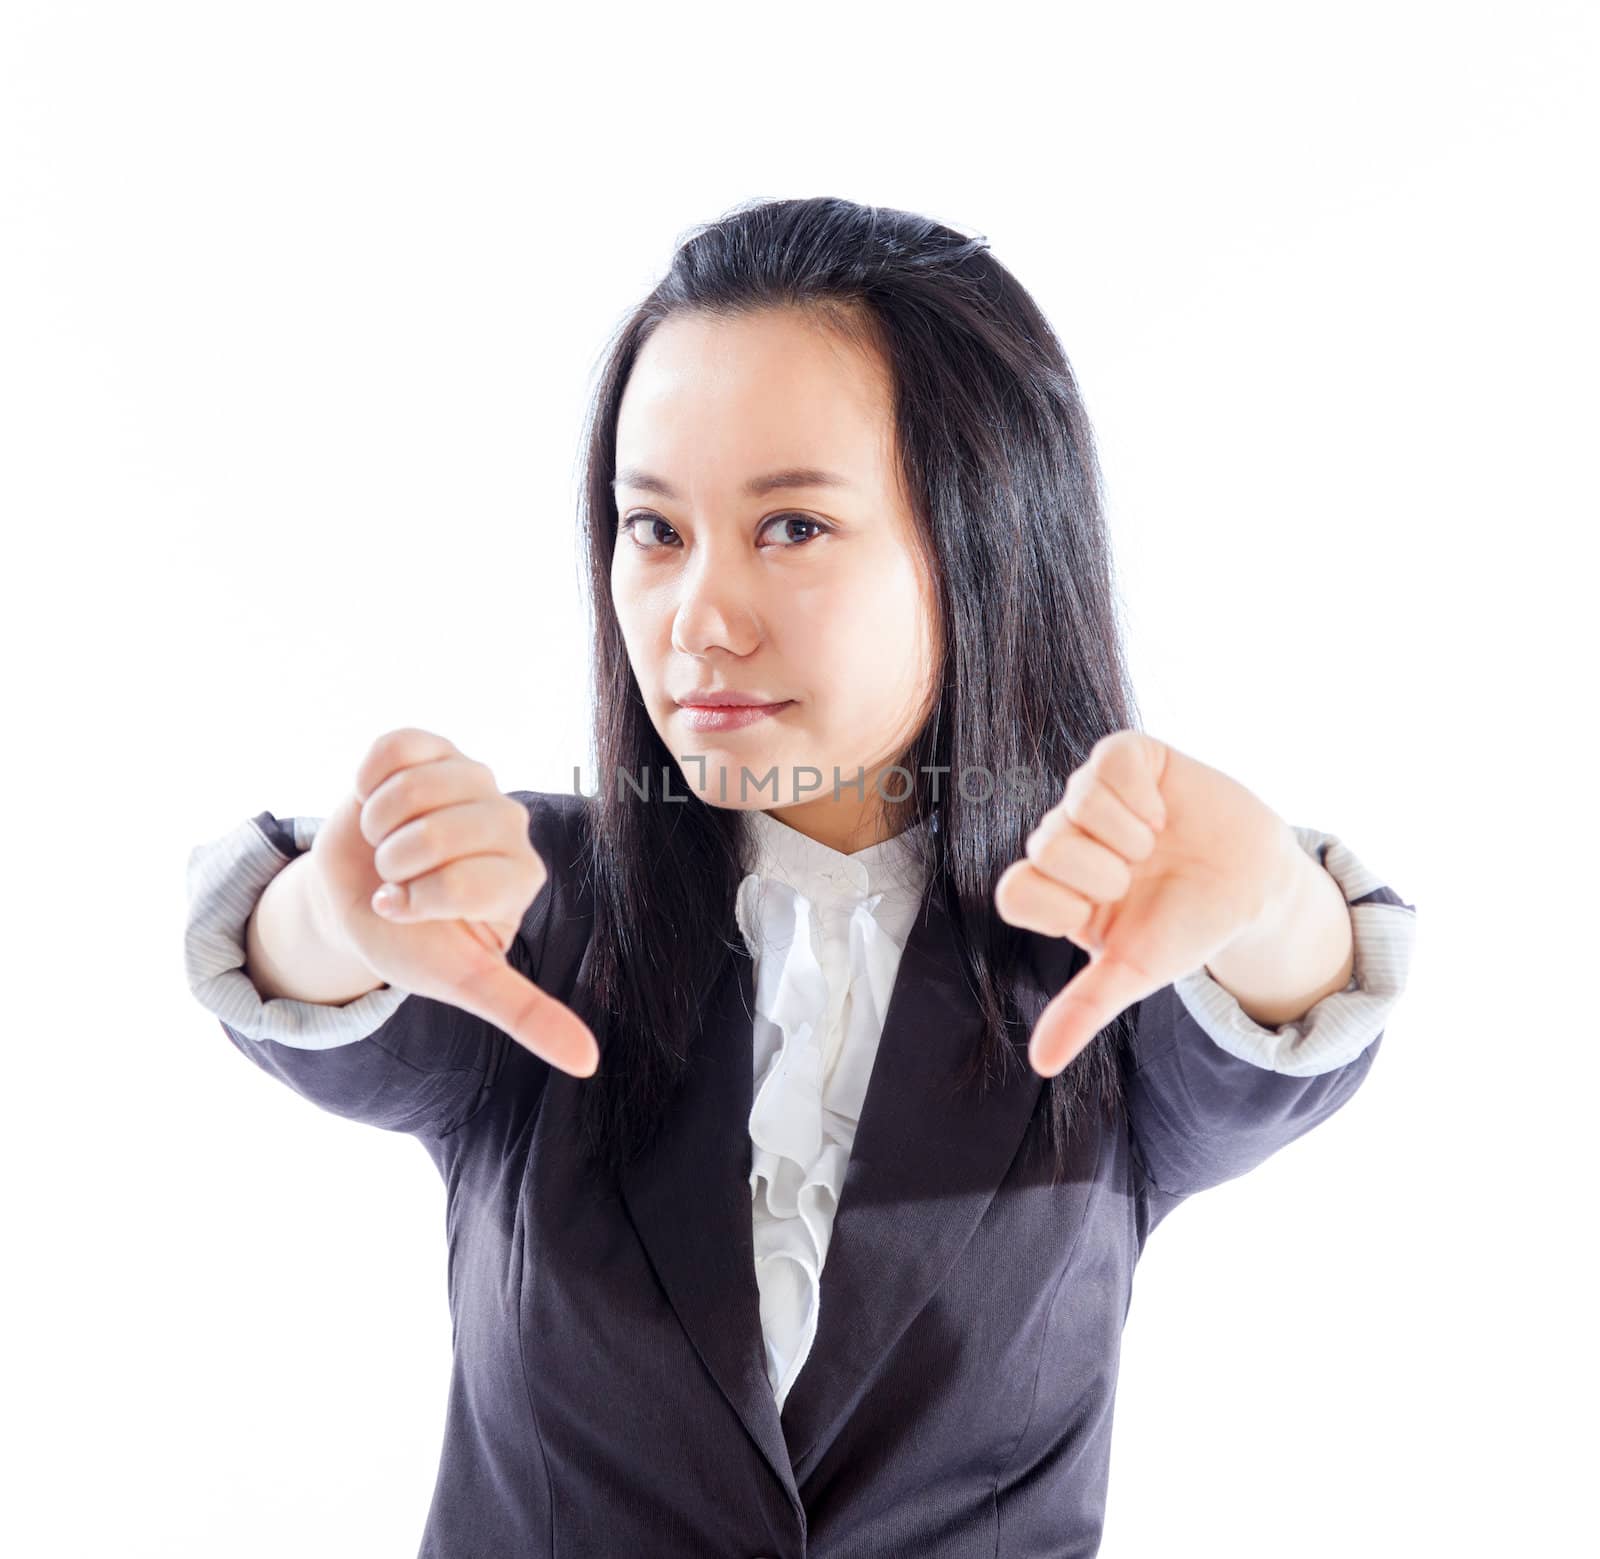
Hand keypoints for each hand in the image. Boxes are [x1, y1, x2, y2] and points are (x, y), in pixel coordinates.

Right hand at [307, 727, 600, 1078]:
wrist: (353, 896)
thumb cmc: (412, 941)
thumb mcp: (466, 983)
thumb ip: (526, 1013)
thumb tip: (588, 1063)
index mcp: (520, 876)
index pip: (465, 882)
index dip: (417, 901)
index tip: (404, 912)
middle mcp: (508, 822)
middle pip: (440, 830)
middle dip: (396, 862)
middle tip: (394, 875)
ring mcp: (471, 777)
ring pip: (415, 788)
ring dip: (377, 823)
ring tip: (385, 841)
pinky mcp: (431, 746)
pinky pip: (393, 749)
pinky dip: (367, 779)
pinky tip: (374, 801)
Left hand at [994, 730, 1296, 1077]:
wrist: (1254, 885)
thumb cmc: (1188, 927)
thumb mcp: (1137, 971)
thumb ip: (1085, 1007)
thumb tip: (1042, 1064)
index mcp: (1057, 891)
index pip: (1014, 891)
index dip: (1060, 904)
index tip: (1104, 913)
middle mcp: (1066, 839)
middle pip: (1047, 846)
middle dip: (1106, 873)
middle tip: (1140, 878)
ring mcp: (1092, 795)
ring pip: (1076, 803)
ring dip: (1130, 836)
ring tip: (1156, 847)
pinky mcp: (1126, 758)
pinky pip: (1108, 762)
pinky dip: (1141, 794)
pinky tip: (1163, 812)